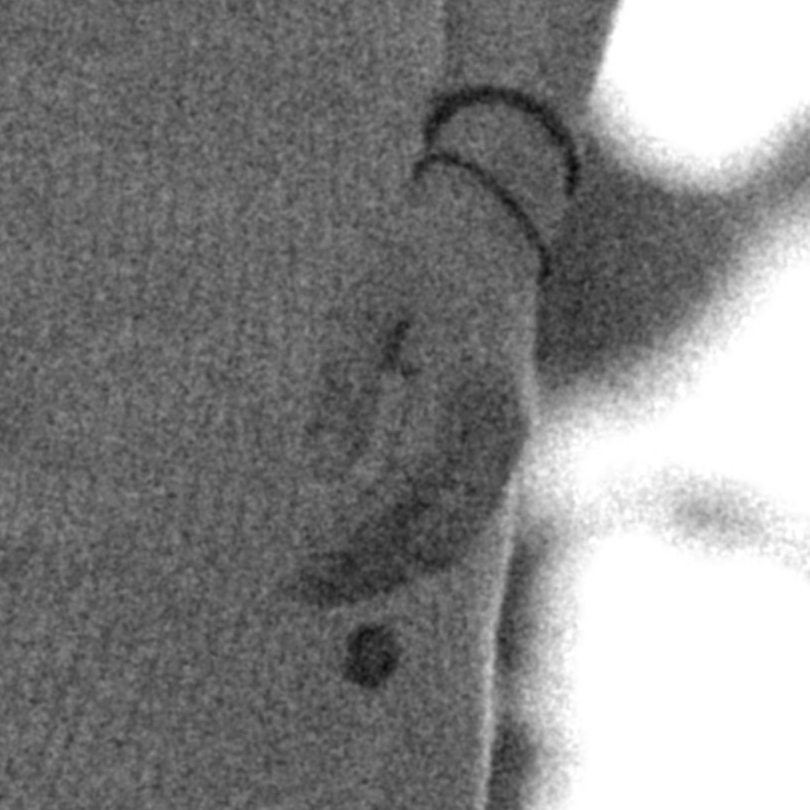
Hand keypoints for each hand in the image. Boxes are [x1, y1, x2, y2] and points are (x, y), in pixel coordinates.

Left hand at [290, 163, 544, 605]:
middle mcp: (501, 425)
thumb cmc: (414, 254)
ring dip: (395, 565)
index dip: (351, 533)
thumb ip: (344, 392)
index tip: (298, 560)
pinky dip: (418, 541)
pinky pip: (466, 513)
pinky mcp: (506, 441)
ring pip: (459, 534)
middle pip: (440, 532)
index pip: (405, 488)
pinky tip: (368, 545)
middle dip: (371, 568)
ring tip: (326, 578)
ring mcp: (512, 437)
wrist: (491, 223)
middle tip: (299, 586)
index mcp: (466, 386)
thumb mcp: (362, 308)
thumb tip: (318, 477)